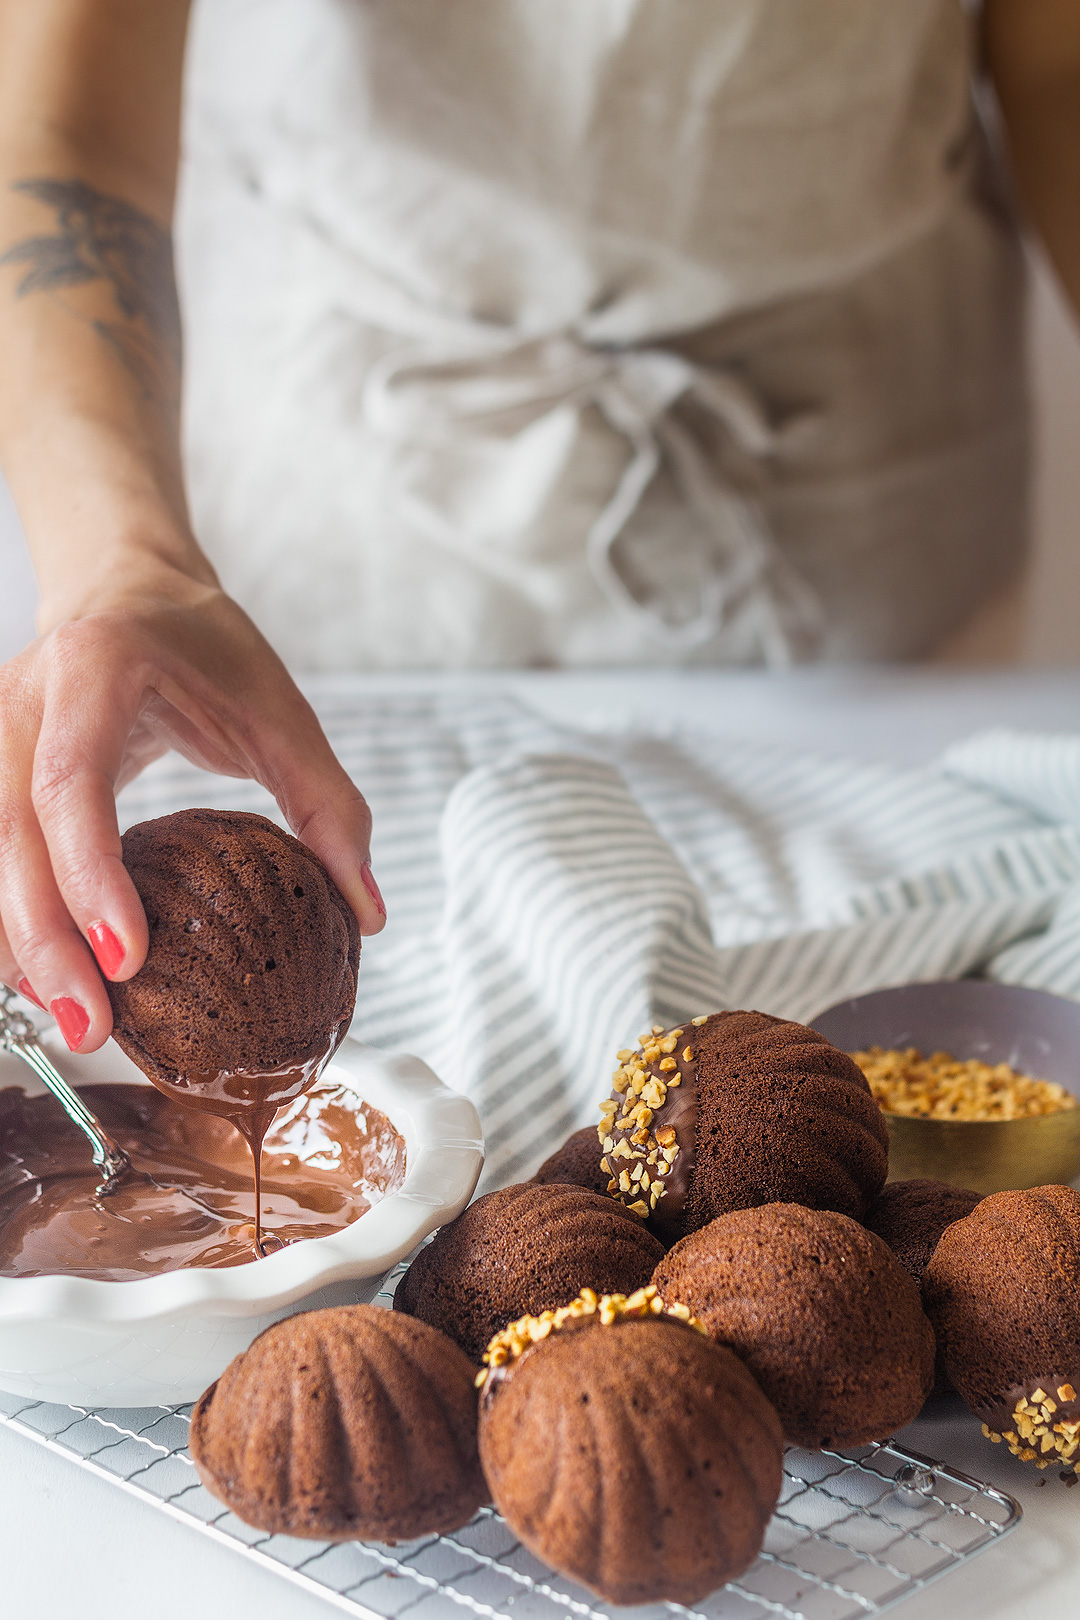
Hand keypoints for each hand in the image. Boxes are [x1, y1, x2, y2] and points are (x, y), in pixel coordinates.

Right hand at [0, 561, 384, 1053]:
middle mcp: (20, 705)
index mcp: (94, 671)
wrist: (125, 588)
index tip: (131, 958)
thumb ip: (328, 804)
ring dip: (22, 948)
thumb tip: (368, 913)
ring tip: (76, 1027)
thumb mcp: (280, 709)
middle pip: (9, 839)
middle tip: (94, 1031)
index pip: (71, 783)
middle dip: (47, 944)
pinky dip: (15, 925)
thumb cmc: (201, 643)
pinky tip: (50, 982)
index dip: (91, 874)